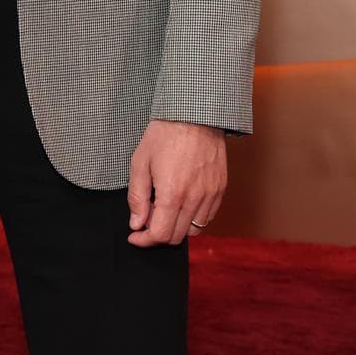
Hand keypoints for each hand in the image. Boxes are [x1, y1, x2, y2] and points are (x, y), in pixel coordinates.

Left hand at [127, 119, 226, 246]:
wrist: (195, 114)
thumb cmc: (164, 135)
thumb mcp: (140, 163)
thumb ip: (137, 198)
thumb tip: (136, 224)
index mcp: (172, 194)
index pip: (160, 234)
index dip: (144, 240)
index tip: (135, 236)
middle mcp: (195, 198)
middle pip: (177, 236)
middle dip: (158, 234)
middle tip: (146, 219)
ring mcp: (211, 194)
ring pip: (194, 230)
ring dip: (176, 227)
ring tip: (164, 209)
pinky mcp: (220, 188)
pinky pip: (207, 217)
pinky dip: (193, 218)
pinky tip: (181, 203)